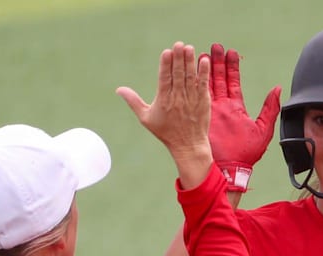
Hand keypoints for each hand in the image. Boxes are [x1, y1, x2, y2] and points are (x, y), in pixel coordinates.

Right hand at [117, 42, 212, 187]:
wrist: (188, 145)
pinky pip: (203, 84)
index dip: (166, 65)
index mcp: (164, 101)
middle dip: (178, 59)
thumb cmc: (166, 132)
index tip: (167, 52)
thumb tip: (119, 89)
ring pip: (190, 77)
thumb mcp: (146, 118)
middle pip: (178, 75)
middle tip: (179, 44)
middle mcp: (178, 98)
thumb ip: (133, 101)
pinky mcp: (203, 101)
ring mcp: (191, 99)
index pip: (165, 79)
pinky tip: (203, 60)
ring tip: (189, 48)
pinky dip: (203, 73)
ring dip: (190, 62)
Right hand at [205, 43, 280, 191]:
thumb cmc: (247, 153)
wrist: (230, 168)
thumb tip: (277, 89)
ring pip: (206, 84)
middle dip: (217, 62)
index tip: (232, 52)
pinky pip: (198, 96)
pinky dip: (195, 83)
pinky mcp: (201, 116)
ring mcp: (210, 110)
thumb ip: (270, 109)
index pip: (234, 82)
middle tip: (216, 46)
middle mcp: (223, 107)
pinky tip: (193, 70)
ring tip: (203, 53)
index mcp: (236, 107)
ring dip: (205, 69)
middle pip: (219, 79)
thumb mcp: (263, 129)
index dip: (233, 67)